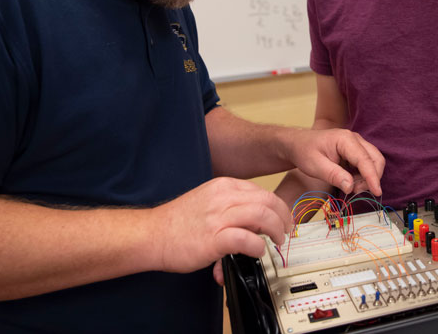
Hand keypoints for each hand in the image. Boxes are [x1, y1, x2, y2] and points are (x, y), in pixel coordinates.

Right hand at [153, 177, 291, 277]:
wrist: (152, 234)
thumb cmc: (178, 222)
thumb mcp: (208, 201)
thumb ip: (232, 205)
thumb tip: (256, 220)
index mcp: (223, 186)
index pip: (262, 191)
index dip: (278, 207)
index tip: (282, 219)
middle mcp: (222, 197)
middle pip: (268, 201)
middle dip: (283, 217)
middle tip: (285, 231)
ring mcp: (218, 217)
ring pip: (262, 216)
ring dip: (276, 230)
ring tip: (276, 241)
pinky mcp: (214, 238)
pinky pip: (247, 239)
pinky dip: (258, 246)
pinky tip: (256, 251)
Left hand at [283, 128, 384, 196]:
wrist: (298, 144)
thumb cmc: (304, 151)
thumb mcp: (315, 165)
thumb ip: (333, 175)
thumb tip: (351, 187)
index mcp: (345, 139)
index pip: (365, 159)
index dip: (372, 177)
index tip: (377, 192)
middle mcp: (355, 139)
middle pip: (376, 159)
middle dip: (372, 178)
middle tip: (355, 191)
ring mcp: (357, 144)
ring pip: (374, 162)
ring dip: (368, 178)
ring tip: (351, 187)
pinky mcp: (356, 152)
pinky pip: (367, 165)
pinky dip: (363, 176)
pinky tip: (350, 182)